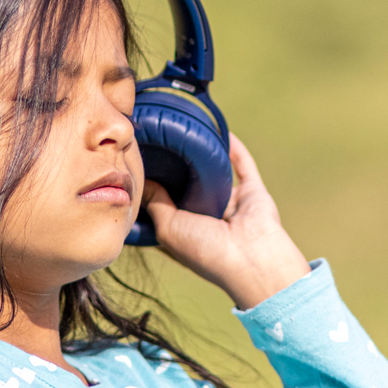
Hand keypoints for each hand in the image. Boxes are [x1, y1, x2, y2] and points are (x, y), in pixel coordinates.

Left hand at [144, 134, 310, 309]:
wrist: (254, 259)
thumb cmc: (206, 251)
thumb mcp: (168, 228)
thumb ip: (155, 203)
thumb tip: (142, 180)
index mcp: (185, 234)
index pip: (163, 209)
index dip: (150, 192)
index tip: (134, 168)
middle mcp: (208, 219)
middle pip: (188, 190)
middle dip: (175, 171)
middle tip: (155, 143)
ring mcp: (232, 205)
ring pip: (215, 176)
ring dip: (204, 158)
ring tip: (186, 132)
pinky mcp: (253, 192)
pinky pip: (242, 164)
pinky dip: (234, 148)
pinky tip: (220, 128)